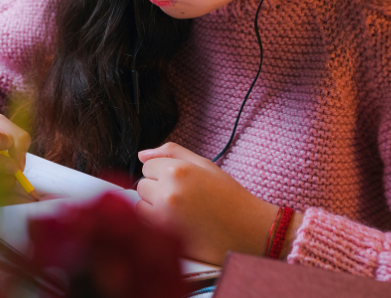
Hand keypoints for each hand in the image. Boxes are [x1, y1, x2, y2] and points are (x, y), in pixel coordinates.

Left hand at [136, 142, 281, 264]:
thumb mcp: (205, 165)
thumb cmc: (229, 196)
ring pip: (140, 206)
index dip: (162, 173)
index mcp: (177, 170)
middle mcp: (168, 192)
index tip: (180, 182)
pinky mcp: (166, 238)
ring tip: (180, 212)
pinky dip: (156, 224)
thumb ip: (172, 152)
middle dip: (157, 190)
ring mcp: (165, 217)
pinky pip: (146, 225)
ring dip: (153, 208)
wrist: (251, 231)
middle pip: (141, 186)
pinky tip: (177, 224)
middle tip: (182, 197)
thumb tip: (142, 155)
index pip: (147, 166)